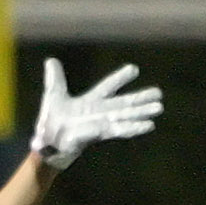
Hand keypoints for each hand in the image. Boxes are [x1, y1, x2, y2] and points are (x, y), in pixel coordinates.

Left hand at [30, 60, 160, 170]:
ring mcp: (101, 124)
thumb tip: (51, 60)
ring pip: (126, 116)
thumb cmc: (50, 122)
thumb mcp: (53, 96)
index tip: (134, 69)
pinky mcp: (99, 135)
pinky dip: (134, 127)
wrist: (46, 143)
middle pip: (124, 103)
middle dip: (141, 99)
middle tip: (159, 94)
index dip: (120, 78)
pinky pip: (120, 130)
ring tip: (159, 108)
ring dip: (142, 113)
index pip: (107, 87)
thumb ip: (55, 79)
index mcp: (90, 102)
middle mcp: (99, 113)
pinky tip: (149, 126)